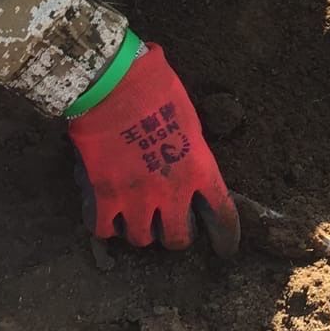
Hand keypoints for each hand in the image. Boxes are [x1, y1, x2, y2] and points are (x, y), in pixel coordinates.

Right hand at [68, 43, 240, 254]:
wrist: (112, 82)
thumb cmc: (155, 87)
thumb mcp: (189, 119)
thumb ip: (191, 151)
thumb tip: (187, 161)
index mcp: (200, 169)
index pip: (223, 216)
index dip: (226, 238)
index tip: (225, 248)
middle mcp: (172, 191)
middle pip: (178, 238)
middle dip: (176, 235)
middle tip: (170, 225)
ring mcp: (136, 197)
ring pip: (141, 239)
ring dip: (141, 230)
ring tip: (136, 217)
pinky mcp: (103, 197)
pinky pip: (103, 230)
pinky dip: (105, 225)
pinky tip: (106, 215)